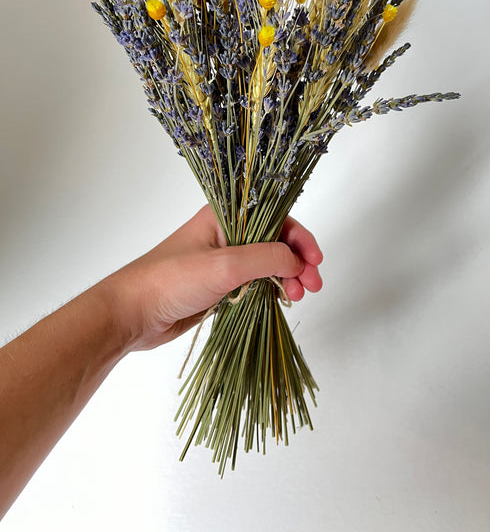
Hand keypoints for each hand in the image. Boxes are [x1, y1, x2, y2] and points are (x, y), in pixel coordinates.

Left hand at [97, 205, 322, 351]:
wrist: (131, 314)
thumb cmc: (171, 280)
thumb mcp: (224, 265)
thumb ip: (265, 258)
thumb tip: (296, 261)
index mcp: (224, 217)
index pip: (275, 218)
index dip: (299, 236)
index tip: (316, 259)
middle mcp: (226, 235)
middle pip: (275, 241)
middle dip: (298, 261)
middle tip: (313, 285)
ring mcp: (223, 262)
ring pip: (267, 264)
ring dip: (287, 278)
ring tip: (298, 297)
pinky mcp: (219, 286)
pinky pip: (254, 283)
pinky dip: (271, 290)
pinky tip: (281, 300)